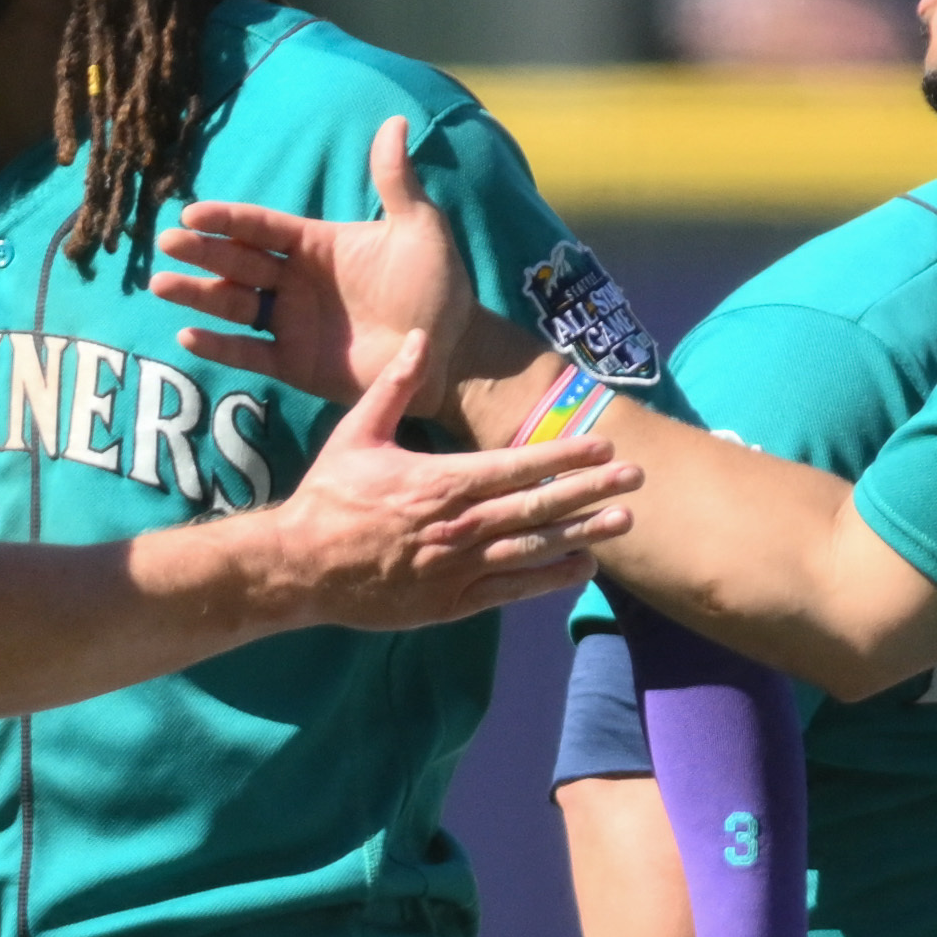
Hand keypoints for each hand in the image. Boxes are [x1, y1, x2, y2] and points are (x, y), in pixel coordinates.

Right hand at [156, 117, 548, 417]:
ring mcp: (291, 323)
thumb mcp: (420, 228)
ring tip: (161, 285)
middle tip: (168, 243)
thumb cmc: (437, 287)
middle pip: (238, 262)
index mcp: (317, 245)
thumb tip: (394, 121)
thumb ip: (396, 181)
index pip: (262, 227)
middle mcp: (295, 281)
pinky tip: (188, 336)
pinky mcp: (295, 364)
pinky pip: (249, 354)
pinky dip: (220, 347)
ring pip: (234, 306)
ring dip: (197, 296)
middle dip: (202, 253)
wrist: (448, 353)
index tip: (192, 212)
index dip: (228, 219)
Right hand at [215, 350, 623, 636]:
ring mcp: (458, 568)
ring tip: (622, 522)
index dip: (564, 456)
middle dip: (591, 492)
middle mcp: (460, 526)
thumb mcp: (357, 433)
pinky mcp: (451, 601)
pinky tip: (580, 568)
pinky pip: (511, 590)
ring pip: (533, 550)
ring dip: (582, 534)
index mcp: (442, 482)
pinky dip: (548, 580)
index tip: (603, 446)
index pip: (518, 467)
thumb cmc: (329, 497)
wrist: (301, 567)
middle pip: (538, 508)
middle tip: (635, 479)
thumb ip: (396, 385)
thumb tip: (423, 335)